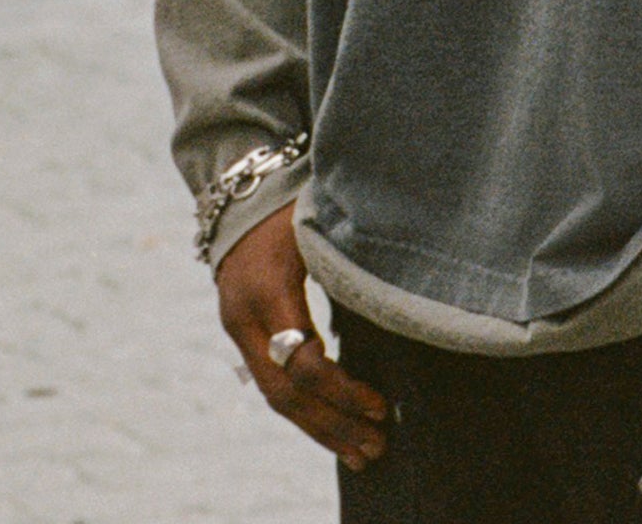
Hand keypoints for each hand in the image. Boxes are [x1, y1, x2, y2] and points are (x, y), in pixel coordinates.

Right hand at [216, 201, 389, 471]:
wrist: (237, 186)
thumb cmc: (294, 197)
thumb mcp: (322, 220)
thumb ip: (351, 258)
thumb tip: (405, 289)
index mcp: (269, 289)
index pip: (303, 361)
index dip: (344, 390)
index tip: (382, 406)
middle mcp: (244, 316)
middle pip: (285, 393)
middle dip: (333, 425)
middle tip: (376, 448)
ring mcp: (237, 326)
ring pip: (275, 397)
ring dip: (319, 428)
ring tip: (361, 454)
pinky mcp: (241, 331)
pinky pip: (270, 383)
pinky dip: (303, 410)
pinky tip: (332, 428)